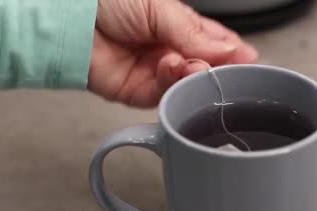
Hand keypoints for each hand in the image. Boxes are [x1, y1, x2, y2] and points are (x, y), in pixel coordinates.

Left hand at [88, 0, 257, 107]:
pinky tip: (171, 66)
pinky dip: (171, 82)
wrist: (69, 18)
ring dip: (193, 74)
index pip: (214, 42)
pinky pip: (163, 94)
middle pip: (204, 67)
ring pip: (187, 83)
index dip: (231, 51)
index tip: (247, 58)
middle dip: (215, 66)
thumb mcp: (160, 7)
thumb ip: (194, 33)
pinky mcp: (137, 91)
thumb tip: (229, 49)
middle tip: (222, 63)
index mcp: (177, 26)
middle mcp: (168, 50)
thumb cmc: (107, 1)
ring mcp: (154, 72)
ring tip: (190, 62)